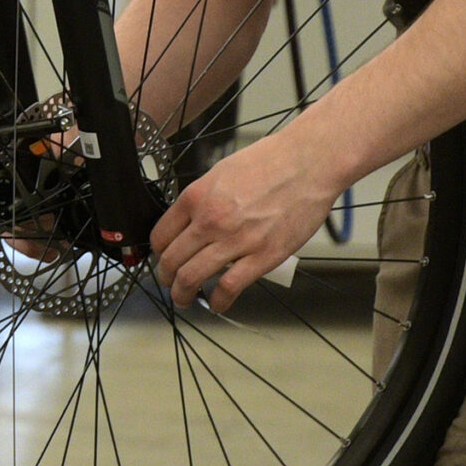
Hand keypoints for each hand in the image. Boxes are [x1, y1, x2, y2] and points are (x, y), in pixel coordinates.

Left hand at [149, 130, 340, 310]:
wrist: (307, 164)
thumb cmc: (270, 162)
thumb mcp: (220, 172)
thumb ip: (202, 198)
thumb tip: (190, 220)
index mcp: (196, 197)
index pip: (161, 234)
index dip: (157, 252)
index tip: (161, 259)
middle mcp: (210, 220)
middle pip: (172, 259)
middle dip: (165, 277)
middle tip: (168, 283)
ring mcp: (236, 240)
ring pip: (193, 276)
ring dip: (183, 293)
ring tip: (184, 299)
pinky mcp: (263, 256)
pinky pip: (230, 286)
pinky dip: (219, 300)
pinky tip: (217, 304)